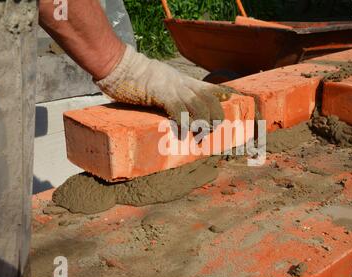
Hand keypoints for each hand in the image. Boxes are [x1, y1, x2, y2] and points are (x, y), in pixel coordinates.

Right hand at [96, 44, 230, 127]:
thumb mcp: (157, 81)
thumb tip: (170, 103)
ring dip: (203, 123)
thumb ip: (168, 91)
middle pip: (208, 98)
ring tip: (200, 136)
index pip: (208, 86)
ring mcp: (172, 86)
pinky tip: (184, 133)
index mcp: (181, 80)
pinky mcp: (161, 93)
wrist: (118, 64)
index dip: (222, 94)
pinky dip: (185, 122)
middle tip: (211, 131)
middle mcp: (181, 82)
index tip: (232, 100)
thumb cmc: (133, 76)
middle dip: (215, 115)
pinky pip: (179, 109)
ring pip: (198, 105)